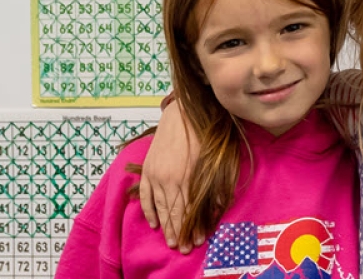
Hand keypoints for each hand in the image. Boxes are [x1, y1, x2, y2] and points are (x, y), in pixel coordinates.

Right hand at [139, 102, 204, 251]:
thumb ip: (214, 184)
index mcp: (185, 177)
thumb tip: (217, 207)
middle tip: (184, 248)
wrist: (181, 113)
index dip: (193, 227)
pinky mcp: (147, 169)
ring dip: (165, 226)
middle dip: (179, 232)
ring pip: (159, 207)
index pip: (188, 210)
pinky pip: (145, 196)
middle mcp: (167, 179)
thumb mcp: (214, 158)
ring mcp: (154, 175)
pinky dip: (149, 210)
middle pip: (173, 213)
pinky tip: (154, 223)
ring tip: (171, 241)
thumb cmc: (203, 133)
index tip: (198, 241)